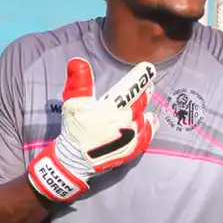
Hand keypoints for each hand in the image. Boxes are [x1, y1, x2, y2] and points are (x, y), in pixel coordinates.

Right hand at [27, 57, 157, 201]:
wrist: (74, 160)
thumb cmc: (74, 129)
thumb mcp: (72, 103)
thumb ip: (79, 82)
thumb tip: (78, 61)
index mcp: (111, 108)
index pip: (131, 88)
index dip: (141, 77)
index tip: (149, 68)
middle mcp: (125, 121)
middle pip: (141, 101)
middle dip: (144, 91)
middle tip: (146, 85)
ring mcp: (130, 137)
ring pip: (144, 118)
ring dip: (143, 109)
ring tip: (142, 103)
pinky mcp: (132, 150)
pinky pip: (146, 136)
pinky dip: (149, 127)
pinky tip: (149, 121)